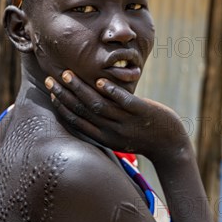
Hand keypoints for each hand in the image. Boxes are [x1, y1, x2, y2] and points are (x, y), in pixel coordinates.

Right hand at [44, 71, 188, 160]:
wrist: (170, 146)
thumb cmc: (142, 137)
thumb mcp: (119, 136)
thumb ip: (103, 124)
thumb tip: (87, 110)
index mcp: (104, 137)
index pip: (77, 121)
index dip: (62, 106)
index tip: (51, 92)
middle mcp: (111, 131)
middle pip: (83, 111)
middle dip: (65, 95)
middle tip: (51, 80)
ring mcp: (126, 122)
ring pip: (99, 105)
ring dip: (81, 89)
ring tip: (68, 75)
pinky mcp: (141, 113)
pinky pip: (124, 102)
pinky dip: (111, 91)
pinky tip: (100, 81)